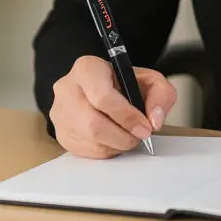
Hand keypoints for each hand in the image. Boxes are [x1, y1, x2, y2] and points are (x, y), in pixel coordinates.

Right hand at [50, 55, 176, 158]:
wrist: (101, 87)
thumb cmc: (123, 83)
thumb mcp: (148, 79)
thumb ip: (160, 94)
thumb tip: (154, 120)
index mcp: (87, 69)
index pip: (102, 96)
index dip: (127, 116)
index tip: (144, 127)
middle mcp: (67, 89)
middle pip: (93, 123)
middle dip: (123, 135)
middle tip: (140, 136)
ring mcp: (60, 112)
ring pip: (89, 140)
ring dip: (116, 145)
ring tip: (129, 136)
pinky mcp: (61, 133)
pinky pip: (84, 151)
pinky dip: (106, 150)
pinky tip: (115, 140)